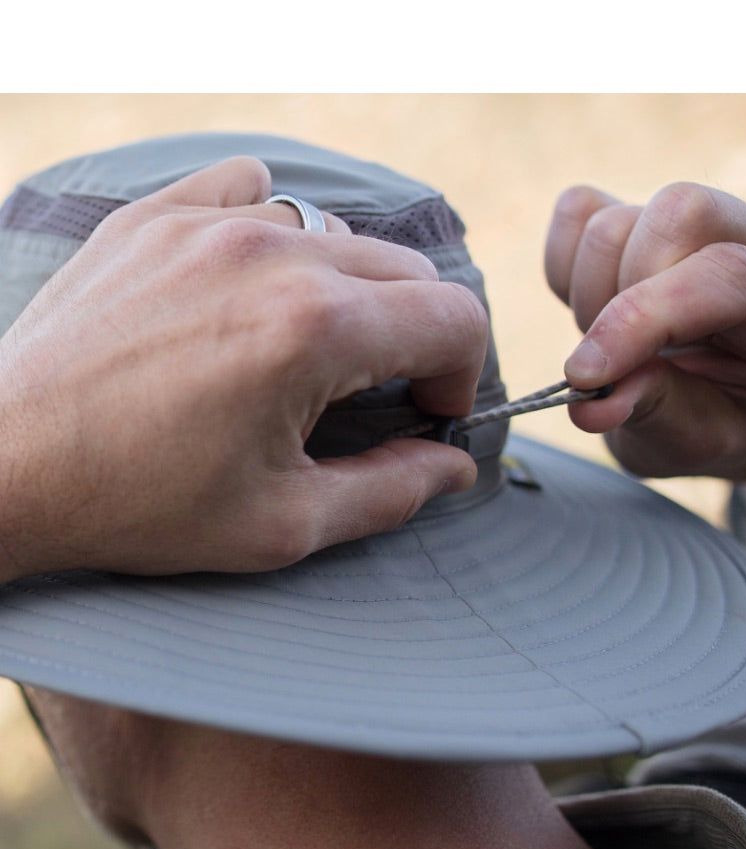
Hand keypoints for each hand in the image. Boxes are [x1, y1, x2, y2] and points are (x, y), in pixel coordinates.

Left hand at [0, 157, 486, 580]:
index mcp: (316, 330)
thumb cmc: (139, 503)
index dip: (460, 374)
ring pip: (337, 231)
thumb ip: (391, 490)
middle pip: (406, 269)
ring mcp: (206, 224)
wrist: (8, 467)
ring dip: (350, 289)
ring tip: (307, 348)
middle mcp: (272, 255)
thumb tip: (454, 464)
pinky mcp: (155, 218)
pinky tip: (252, 281)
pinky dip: (275, 229)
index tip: (425, 413)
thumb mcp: (283, 524)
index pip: (453, 317)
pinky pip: (250, 188)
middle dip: (414, 335)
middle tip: (374, 393)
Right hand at [545, 182, 745, 494]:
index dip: (644, 317)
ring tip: (609, 345)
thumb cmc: (728, 419)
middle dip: (622, 296)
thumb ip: (658, 414)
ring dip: (590, 293)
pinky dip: (565, 264)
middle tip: (617, 363)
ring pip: (616, 220)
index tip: (587, 377)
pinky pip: (577, 212)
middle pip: (678, 211)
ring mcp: (696, 223)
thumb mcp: (705, 440)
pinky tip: (593, 308)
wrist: (728, 402)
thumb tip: (591, 403)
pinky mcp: (641, 217)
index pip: (727, 274)